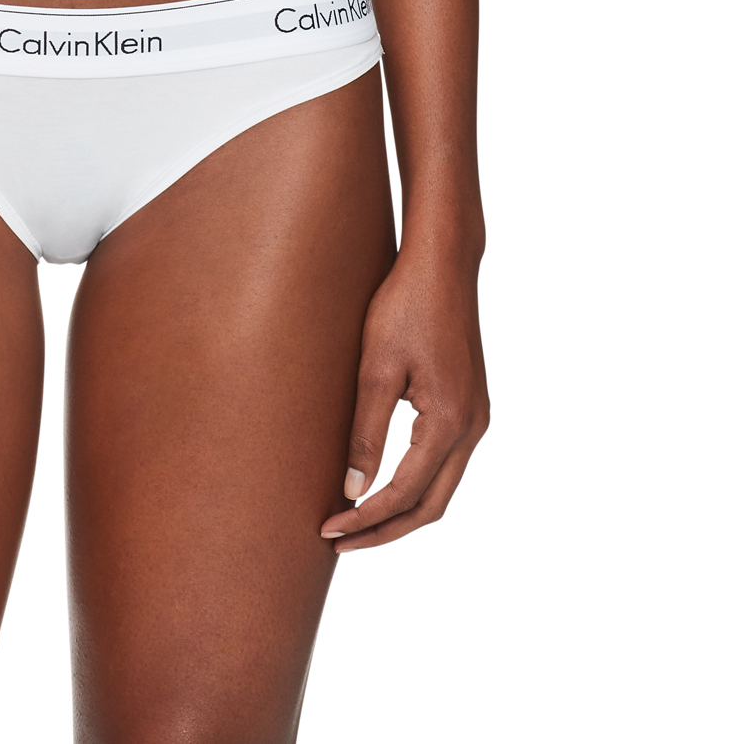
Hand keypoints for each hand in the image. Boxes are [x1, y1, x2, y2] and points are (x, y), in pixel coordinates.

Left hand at [320, 247, 487, 551]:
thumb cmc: (405, 306)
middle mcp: (473, 429)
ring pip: (441, 489)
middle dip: (385, 530)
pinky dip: (415, 486)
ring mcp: (477, 418)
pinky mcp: (470, 406)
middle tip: (338, 540)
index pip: (404, 494)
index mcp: (450, 423)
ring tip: (355, 521)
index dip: (365, 518)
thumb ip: (366, 432)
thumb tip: (353, 491)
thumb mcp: (376, 368)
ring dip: (401, 511)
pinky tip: (383, 485)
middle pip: (431, 506)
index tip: (327, 529)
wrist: (444, 264)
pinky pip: (445, 464)